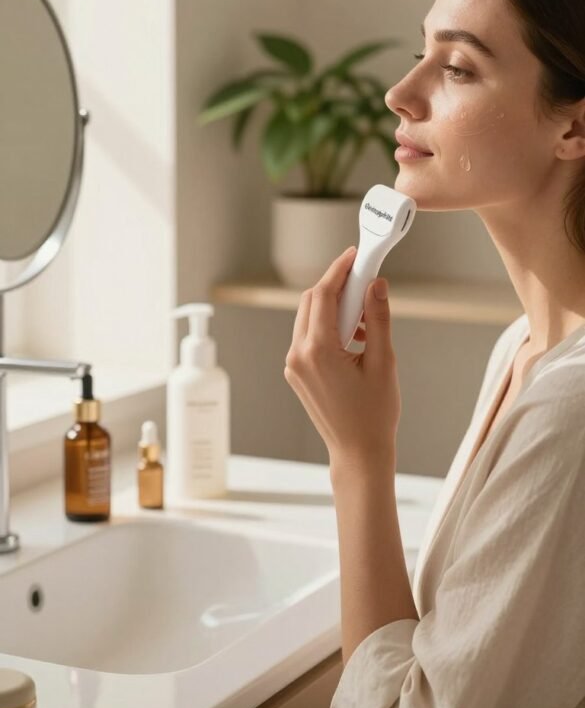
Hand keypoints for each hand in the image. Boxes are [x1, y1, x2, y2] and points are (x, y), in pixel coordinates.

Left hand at [284, 246, 400, 473]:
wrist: (358, 453)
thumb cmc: (374, 415)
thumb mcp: (384, 363)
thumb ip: (379, 319)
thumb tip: (376, 284)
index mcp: (319, 350)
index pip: (324, 294)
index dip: (340, 269)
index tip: (355, 254)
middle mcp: (298, 355)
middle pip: (312, 301)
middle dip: (337, 285)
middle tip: (364, 278)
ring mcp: (293, 365)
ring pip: (308, 318)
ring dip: (334, 308)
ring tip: (366, 319)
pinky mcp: (296, 373)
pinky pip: (308, 337)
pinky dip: (328, 327)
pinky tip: (356, 337)